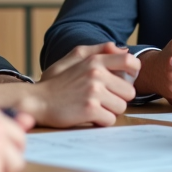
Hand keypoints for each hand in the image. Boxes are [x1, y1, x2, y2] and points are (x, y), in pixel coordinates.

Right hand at [0, 44, 138, 126]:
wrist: (38, 101)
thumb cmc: (59, 82)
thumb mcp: (75, 58)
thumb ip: (100, 51)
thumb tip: (124, 50)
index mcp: (95, 61)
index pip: (130, 62)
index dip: (134, 73)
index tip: (126, 80)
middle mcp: (96, 74)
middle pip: (129, 92)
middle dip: (119, 98)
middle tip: (104, 99)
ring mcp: (93, 92)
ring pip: (121, 107)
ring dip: (110, 110)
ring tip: (94, 107)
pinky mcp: (89, 109)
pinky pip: (110, 120)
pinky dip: (101, 121)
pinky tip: (90, 116)